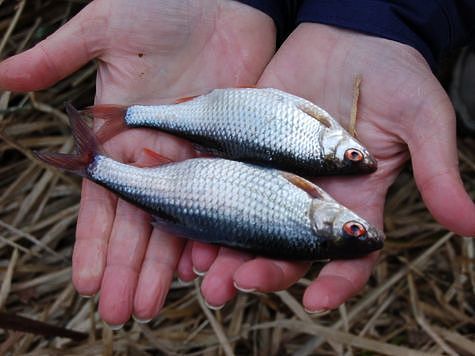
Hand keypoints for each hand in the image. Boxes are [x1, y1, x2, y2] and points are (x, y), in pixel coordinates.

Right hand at [0, 0, 274, 324]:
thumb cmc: (161, 6)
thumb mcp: (104, 29)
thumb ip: (58, 58)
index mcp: (123, 136)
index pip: (105, 200)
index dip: (94, 241)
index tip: (86, 281)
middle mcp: (159, 155)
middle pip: (141, 222)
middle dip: (129, 266)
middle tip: (121, 311)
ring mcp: (197, 156)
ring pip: (181, 220)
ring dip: (167, 263)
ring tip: (155, 302)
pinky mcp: (233, 150)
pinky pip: (225, 198)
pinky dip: (214, 231)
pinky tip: (204, 265)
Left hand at [191, 23, 474, 311]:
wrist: (348, 35)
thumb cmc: (392, 75)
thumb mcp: (421, 119)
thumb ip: (436, 169)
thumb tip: (472, 224)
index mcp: (355, 200)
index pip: (346, 255)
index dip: (336, 282)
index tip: (318, 301)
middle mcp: (310, 197)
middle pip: (285, 248)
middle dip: (262, 271)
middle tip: (234, 285)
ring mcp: (274, 176)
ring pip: (247, 226)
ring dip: (224, 252)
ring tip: (203, 271)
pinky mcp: (245, 150)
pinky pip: (223, 183)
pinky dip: (203, 205)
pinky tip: (183, 224)